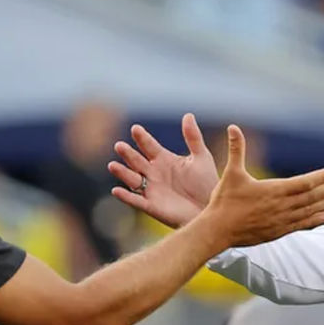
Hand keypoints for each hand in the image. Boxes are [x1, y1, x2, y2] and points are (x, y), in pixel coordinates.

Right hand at [109, 113, 218, 228]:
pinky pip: (136, 201)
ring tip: (113, 165)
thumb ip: (193, 138)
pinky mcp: (151, 206)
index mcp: (163, 159)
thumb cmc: (206, 183)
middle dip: (128, 154)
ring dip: (122, 172)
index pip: (149, 145)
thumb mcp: (201, 158)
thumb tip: (188, 115)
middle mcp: (153, 172)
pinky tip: (116, 190)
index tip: (136, 129)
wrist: (210, 209)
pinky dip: (125, 197)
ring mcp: (151, 189)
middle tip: (120, 146)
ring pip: (132, 179)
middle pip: (136, 160)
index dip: (142, 138)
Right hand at [190, 125, 323, 248]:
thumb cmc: (224, 201)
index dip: (321, 177)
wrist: (217, 231)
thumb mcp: (231, 173)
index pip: (304, 183)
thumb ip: (236, 149)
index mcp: (273, 190)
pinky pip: (301, 225)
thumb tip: (233, 127)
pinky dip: (314, 220)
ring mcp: (281, 220)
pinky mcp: (277, 231)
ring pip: (310, 211)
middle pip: (312, 197)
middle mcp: (281, 206)